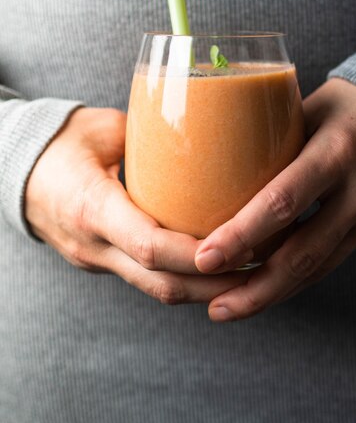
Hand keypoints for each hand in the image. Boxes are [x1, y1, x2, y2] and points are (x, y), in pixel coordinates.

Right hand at [25, 107, 247, 302]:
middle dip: (216, 285)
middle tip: (263, 272)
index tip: (242, 247)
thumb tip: (208, 143)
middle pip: (161, 283)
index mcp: (91, 207)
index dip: (198, 254)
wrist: (15, 169)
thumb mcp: (106, 129)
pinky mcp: (104, 265)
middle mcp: (93, 245)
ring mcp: (97, 261)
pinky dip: (186, 282)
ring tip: (252, 279)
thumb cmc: (63, 141)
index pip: (149, 245)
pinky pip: (149, 281)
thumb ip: (153, 141)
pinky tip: (218, 271)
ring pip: (158, 292)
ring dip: (207, 292)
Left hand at [195, 78, 355, 321]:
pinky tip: (267, 291)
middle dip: (255, 287)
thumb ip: (270, 140)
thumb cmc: (351, 103)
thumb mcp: (310, 105)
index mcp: (339, 149)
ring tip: (228, 309)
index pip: (283, 200)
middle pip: (303, 252)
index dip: (242, 235)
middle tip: (213, 308)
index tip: (205, 259)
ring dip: (272, 294)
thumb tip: (212, 171)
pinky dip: (297, 279)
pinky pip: (333, 259)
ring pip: (319, 267)